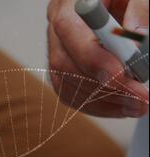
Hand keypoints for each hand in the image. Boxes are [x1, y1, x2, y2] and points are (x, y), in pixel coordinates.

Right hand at [47, 0, 148, 117]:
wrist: (122, 4)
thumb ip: (141, 9)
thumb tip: (138, 40)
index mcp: (70, 1)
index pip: (69, 30)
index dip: (93, 58)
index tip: (124, 76)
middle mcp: (58, 26)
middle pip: (64, 63)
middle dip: (104, 86)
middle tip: (140, 98)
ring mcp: (57, 48)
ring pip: (66, 82)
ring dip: (102, 100)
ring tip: (137, 104)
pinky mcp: (63, 68)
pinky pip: (69, 93)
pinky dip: (96, 105)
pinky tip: (121, 105)